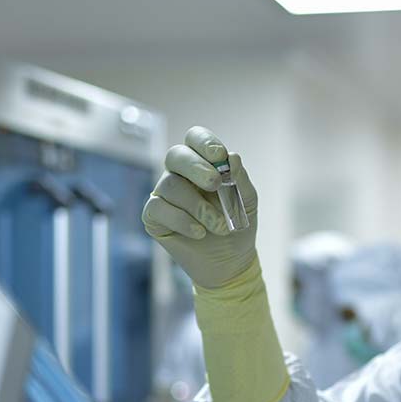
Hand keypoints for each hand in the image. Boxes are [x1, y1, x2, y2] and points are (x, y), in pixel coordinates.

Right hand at [143, 126, 258, 289]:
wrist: (229, 262)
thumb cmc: (237, 226)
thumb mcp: (246, 201)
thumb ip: (240, 178)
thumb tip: (232, 157)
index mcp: (202, 163)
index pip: (194, 139)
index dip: (204, 142)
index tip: (219, 156)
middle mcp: (179, 174)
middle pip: (175, 155)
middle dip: (196, 167)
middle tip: (215, 183)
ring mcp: (163, 194)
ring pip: (170, 185)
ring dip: (199, 206)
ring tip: (220, 226)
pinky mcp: (154, 216)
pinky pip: (159, 209)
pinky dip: (183, 221)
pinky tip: (200, 233)